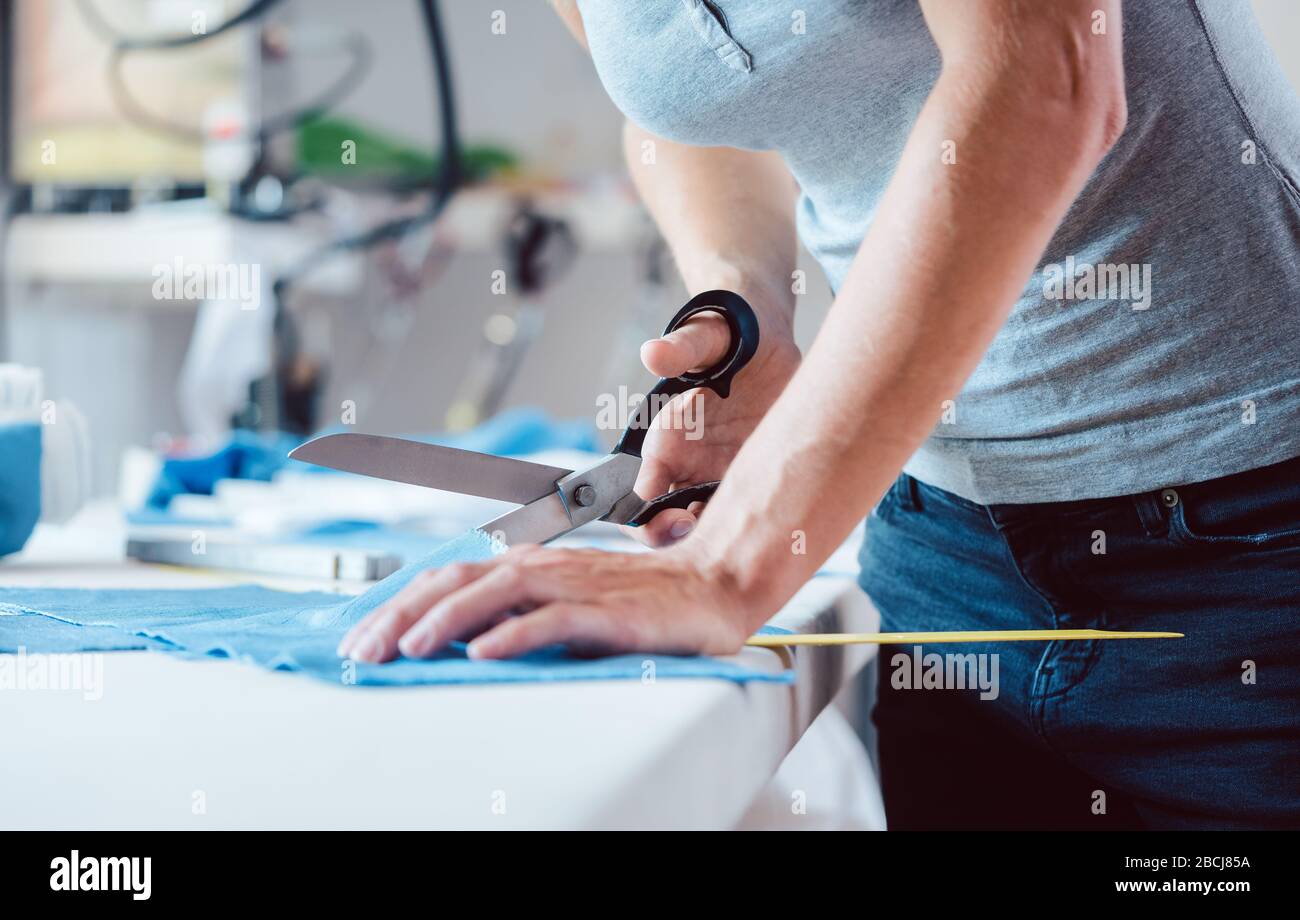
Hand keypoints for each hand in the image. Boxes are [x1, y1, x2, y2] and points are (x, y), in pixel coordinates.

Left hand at [337, 543, 751, 661]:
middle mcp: (541, 567)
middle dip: (403, 615)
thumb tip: (456, 642)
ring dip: (447, 620)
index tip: (361, 638)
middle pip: (458, 582)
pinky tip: (483, 653)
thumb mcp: (562, 604)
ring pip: (496, 595)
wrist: (709, 585)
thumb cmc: (636, 600)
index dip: (399, 606)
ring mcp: (573, 585)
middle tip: (364, 650)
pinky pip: (552, 620)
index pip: (448, 579)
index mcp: (526, 564)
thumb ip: (514, 616)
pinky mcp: (606, 611)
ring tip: (410, 649)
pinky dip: (514, 634)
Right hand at [632, 290, 798, 547]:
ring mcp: (716, 476)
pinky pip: (742, 514)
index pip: (639, 497)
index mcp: (665, 439)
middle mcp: (685, 466)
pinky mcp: (749, 477)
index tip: (678, 519)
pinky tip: (774, 525)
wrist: (765, 334)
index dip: (651, 519)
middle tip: (710, 537)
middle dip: (680, 541)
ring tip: (747, 534)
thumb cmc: (729, 332)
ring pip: (706, 528)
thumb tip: (653, 353)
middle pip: (666, 526)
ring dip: (719, 538)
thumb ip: (683, 348)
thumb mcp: (708, 336)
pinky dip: (751, 526)